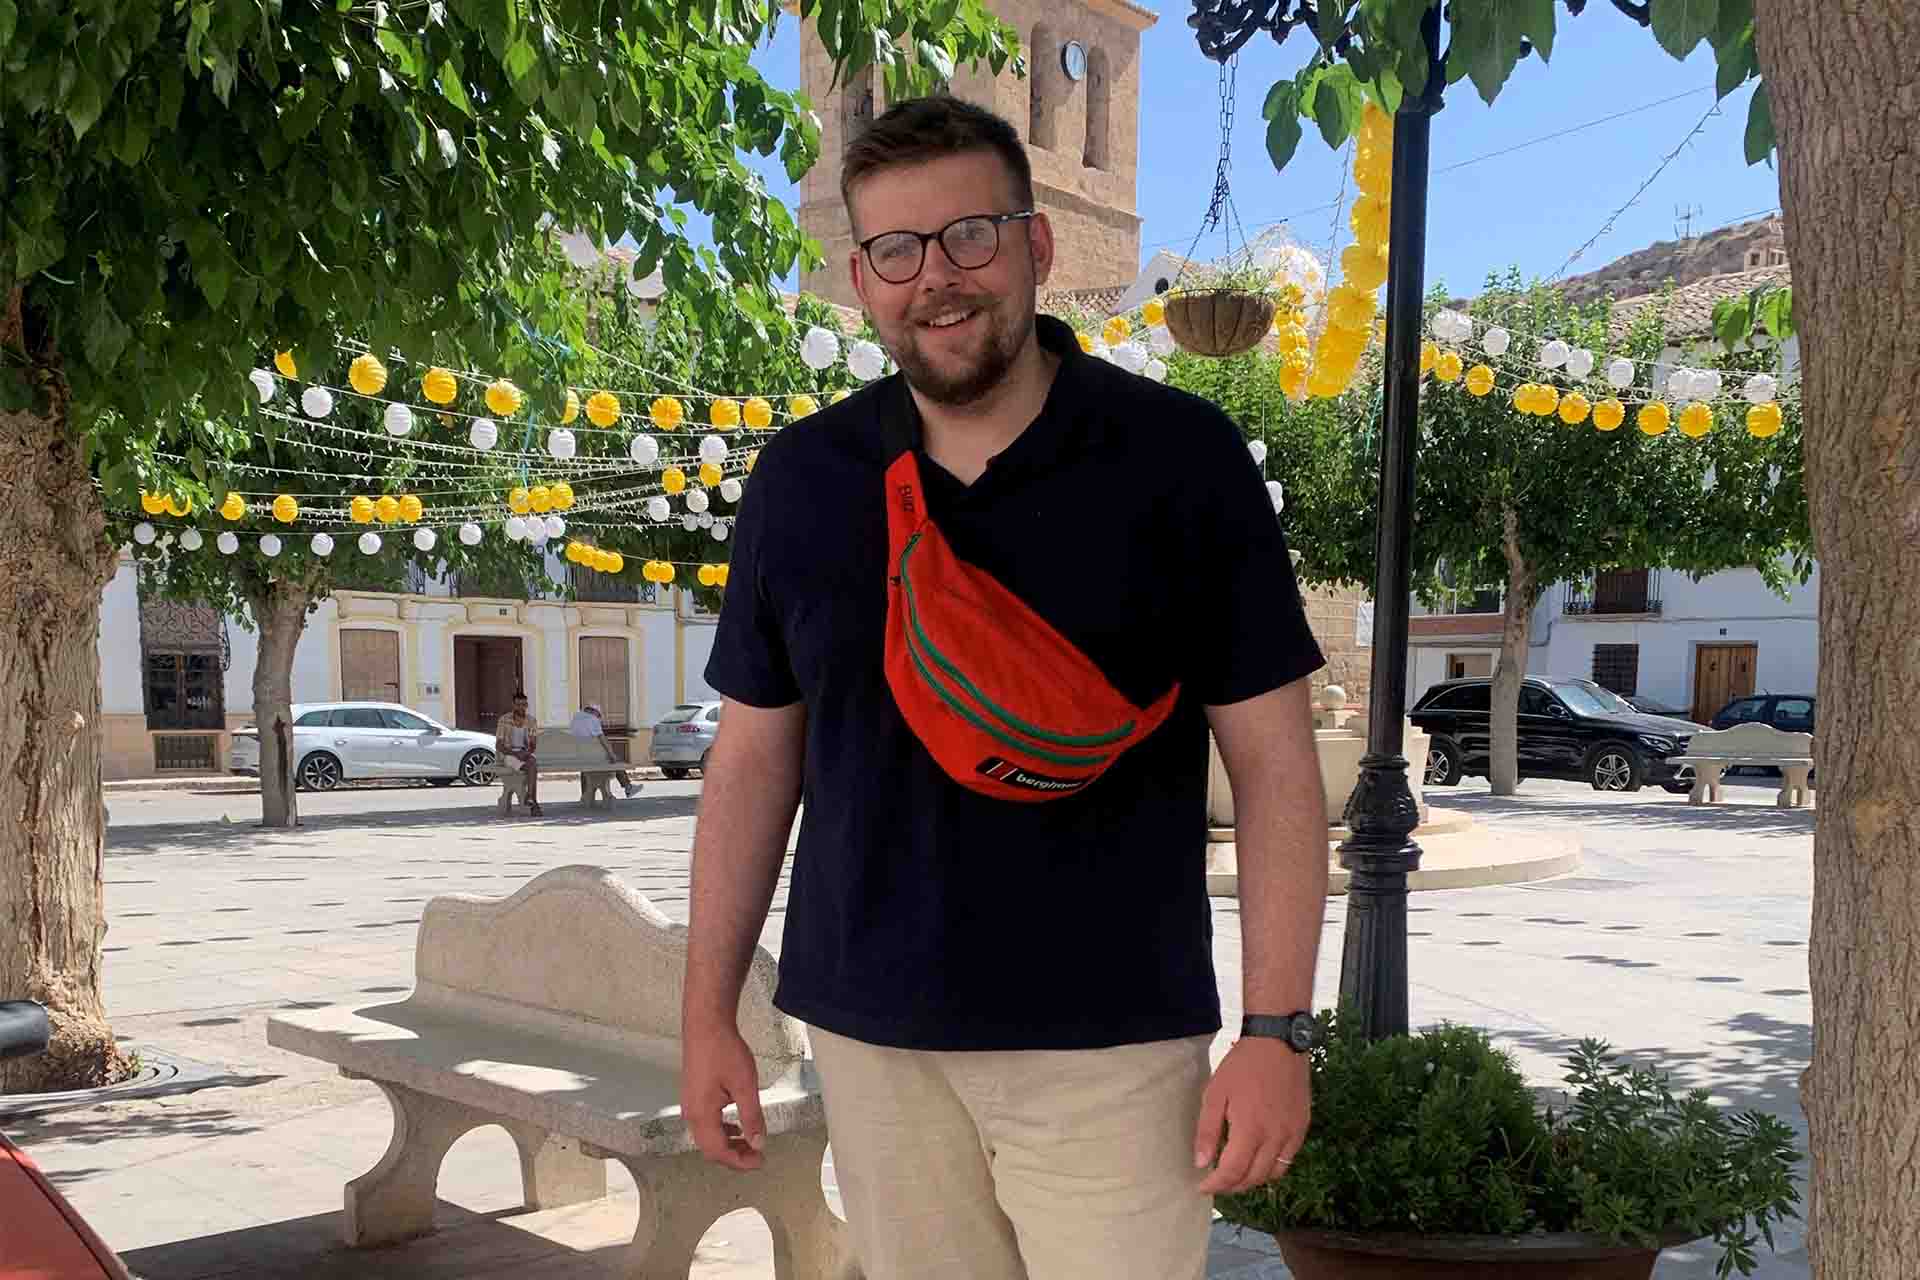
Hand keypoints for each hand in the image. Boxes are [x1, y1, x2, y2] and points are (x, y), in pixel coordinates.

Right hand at [680, 1021, 766, 1170]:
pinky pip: (706, 1123)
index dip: (740, 1161)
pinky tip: (736, 1125)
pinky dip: (722, 1130)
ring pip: (708, 1136)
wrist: (706, 1025)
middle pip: (711, 1148)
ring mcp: (690, 1104)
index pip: (718, 1151)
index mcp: (701, 1114)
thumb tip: (758, 1142)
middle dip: (734, 1156)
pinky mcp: (693, 1096)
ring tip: (750, 1142)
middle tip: (756, 1155)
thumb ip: (752, 1117)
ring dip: (729, 1143)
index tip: (759, 1161)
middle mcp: (691, 1113)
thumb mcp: (745, 1086)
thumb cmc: (722, 1050)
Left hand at [1194, 1037, 1309, 1194]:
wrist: (1278, 1042)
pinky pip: (1288, 1160)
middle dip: (1232, 1186)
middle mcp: (1275, 1137)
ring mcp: (1292, 1134)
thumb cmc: (1242, 1065)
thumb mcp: (1215, 1093)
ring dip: (1252, 1180)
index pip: (1232, 1172)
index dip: (1216, 1185)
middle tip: (1216, 1182)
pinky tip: (1258, 1160)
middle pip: (1253, 1178)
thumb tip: (1201, 1163)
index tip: (1202, 1187)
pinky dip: (1271, 1168)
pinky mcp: (1302, 1127)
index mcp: (1250, 1130)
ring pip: (1272, 1174)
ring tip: (1235, 1175)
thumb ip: (1207, 1131)